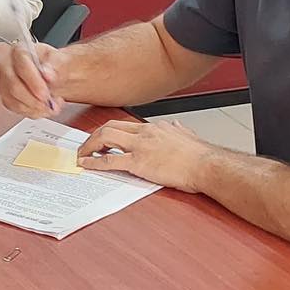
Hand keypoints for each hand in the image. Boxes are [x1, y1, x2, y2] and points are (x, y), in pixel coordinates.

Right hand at [0, 41, 65, 117]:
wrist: (52, 74)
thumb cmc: (53, 64)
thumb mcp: (60, 61)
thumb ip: (55, 66)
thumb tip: (47, 73)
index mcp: (19, 51)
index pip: (22, 66)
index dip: (34, 82)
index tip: (45, 93)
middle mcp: (7, 65)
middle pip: (14, 86)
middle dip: (33, 99)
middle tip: (48, 104)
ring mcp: (4, 82)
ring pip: (13, 100)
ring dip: (34, 107)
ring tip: (51, 107)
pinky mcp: (6, 96)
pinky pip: (15, 108)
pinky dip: (31, 112)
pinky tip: (42, 109)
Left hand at [76, 119, 217, 192]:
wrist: (206, 165)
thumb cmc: (200, 155)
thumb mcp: (187, 135)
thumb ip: (178, 130)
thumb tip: (176, 126)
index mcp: (154, 127)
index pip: (124, 124)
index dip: (109, 131)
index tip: (101, 139)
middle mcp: (144, 133)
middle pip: (109, 127)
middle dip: (93, 136)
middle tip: (86, 146)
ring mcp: (140, 146)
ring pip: (105, 138)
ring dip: (89, 146)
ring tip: (82, 155)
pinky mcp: (139, 163)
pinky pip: (109, 161)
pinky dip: (94, 162)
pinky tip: (86, 165)